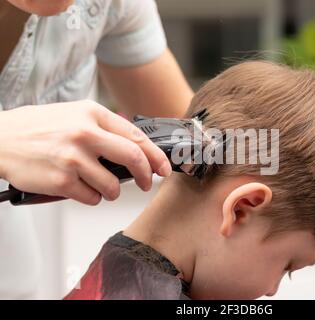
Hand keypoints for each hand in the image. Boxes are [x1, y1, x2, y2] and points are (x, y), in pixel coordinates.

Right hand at [0, 100, 171, 204]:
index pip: (136, 136)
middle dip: (145, 176)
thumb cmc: (38, 128)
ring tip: (99, 185)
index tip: (163, 167)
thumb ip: (104, 127)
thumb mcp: (74, 115)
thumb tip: (136, 147)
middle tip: (146, 183)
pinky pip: (92, 198)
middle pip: (133, 158)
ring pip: (113, 186)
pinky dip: (92, 197)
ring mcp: (73, 158)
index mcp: (92, 114)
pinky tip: (81, 188)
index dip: (155, 155)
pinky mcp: (61, 181)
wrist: (0, 139)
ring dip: (112, 191)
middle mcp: (85, 134)